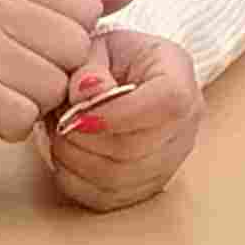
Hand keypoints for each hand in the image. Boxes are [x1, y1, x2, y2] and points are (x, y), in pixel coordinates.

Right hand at [0, 0, 131, 169]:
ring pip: (53, 86)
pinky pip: (22, 116)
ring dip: (36, 101)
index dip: (72, 37)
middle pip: (74, 48)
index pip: (86, 8)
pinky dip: (14, 124)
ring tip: (7, 90)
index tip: (36, 42)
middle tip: (22, 72)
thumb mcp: (35, 10)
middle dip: (58, 72)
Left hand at [39, 25, 202, 214]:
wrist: (132, 78)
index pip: (165, 105)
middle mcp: (186, 127)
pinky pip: (108, 198)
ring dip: (75, 160)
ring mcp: (170, 162)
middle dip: (84, 139)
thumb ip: (90, 66)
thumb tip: (85, 92)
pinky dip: (76, 181)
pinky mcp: (146, 187)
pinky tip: (66, 155)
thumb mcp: (102, 46)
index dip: (116, 114)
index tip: (76, 113)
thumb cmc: (117, 60)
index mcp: (181, 80)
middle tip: (58, 120)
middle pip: (137, 149)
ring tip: (59, 134)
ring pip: (120, 179)